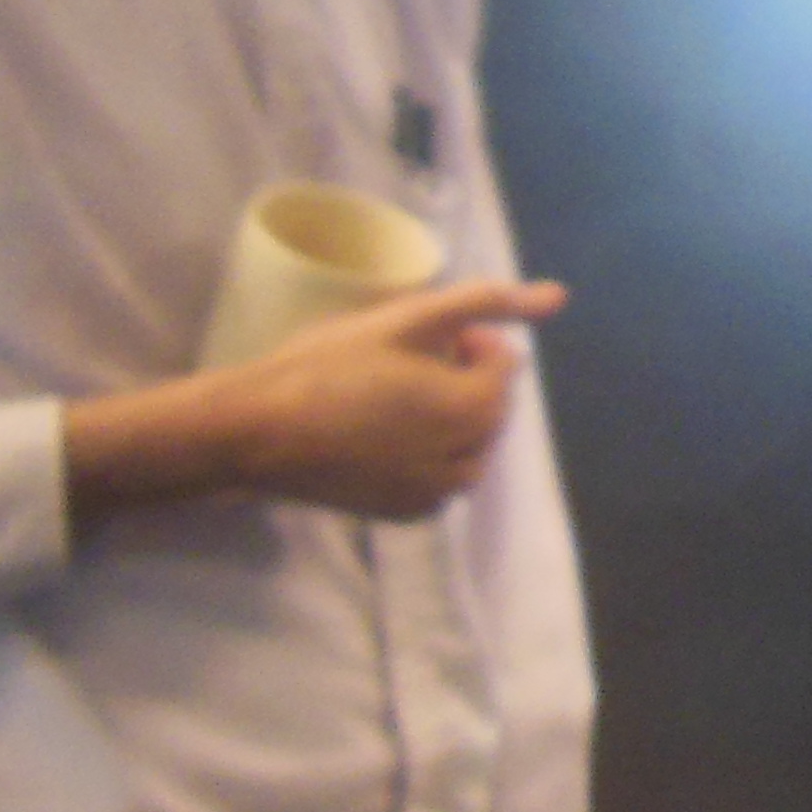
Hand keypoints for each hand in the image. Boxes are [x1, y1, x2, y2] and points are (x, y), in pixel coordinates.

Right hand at [73, 280, 568, 529]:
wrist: (252, 434)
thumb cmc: (324, 367)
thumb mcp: (404, 320)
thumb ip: (483, 302)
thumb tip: (559, 296)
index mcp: (472, 412)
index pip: (504, 365)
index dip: (468, 340)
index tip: (421, 334)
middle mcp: (465, 463)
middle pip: (489, 408)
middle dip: (461, 379)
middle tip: (402, 360)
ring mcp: (434, 496)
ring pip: (470, 447)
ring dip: (449, 418)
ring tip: (394, 394)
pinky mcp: (404, 514)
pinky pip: (440, 479)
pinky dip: (429, 454)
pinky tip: (384, 432)